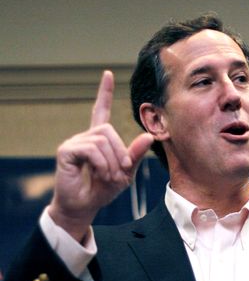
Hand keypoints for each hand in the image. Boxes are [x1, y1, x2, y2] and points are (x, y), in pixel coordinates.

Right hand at [48, 71, 153, 241]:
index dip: (104, 93)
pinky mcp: (66, 151)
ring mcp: (74, 143)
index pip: (100, 110)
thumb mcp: (125, 173)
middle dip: (120, 153)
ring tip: (108, 176)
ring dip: (111, 162)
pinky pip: (91, 149)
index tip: (108, 74)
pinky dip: (101, 164)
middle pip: (108, 131)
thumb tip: (148, 137)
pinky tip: (99, 174)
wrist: (84, 206)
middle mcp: (85, 137)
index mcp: (98, 139)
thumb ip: (135, 156)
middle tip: (120, 174)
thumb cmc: (103, 189)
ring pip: (102, 140)